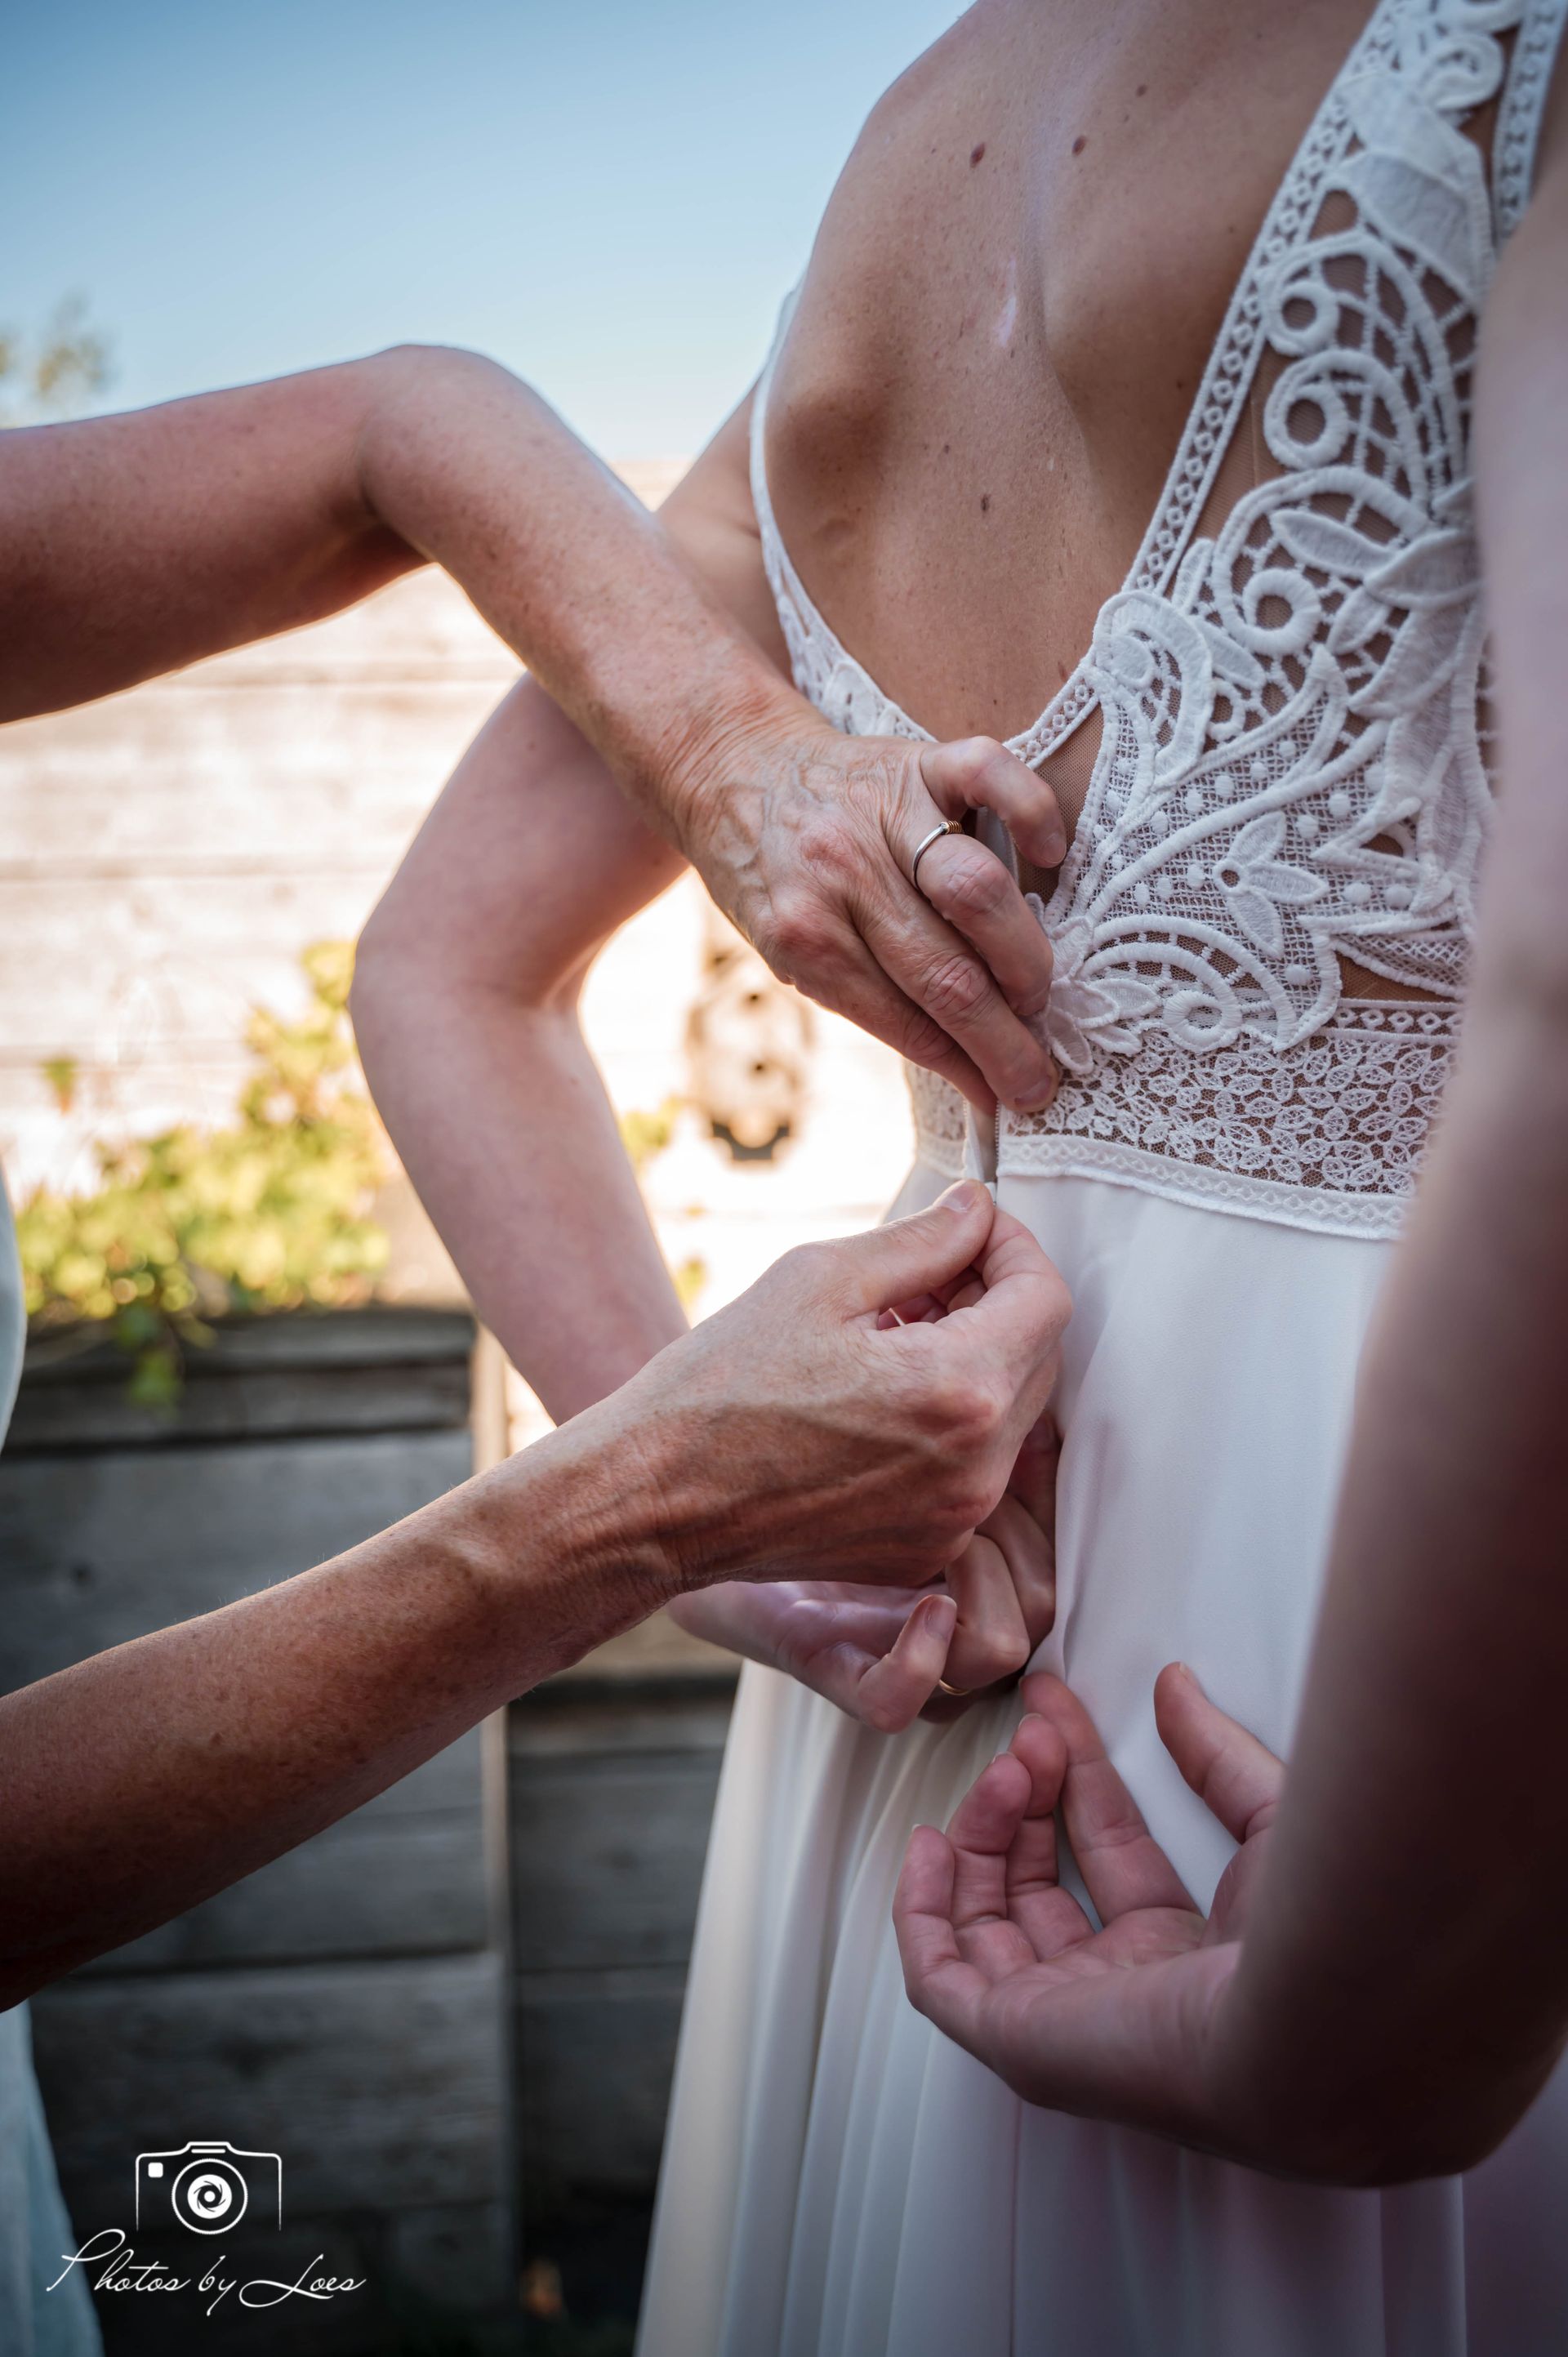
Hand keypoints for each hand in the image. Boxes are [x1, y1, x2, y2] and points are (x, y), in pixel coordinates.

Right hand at [591, 1179, 1069, 1597]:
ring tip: (888, 1334)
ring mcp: (954, 1519)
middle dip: (994, 1303)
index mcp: (958, 1389)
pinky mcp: (924, 1550)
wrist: (655, 1499)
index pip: (1047, 1299)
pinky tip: (874, 1397)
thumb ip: (922, 1240)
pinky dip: (946, 1423)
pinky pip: (970, 1469)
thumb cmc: (720, 1386)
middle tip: (923, 1277)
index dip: (1014, 1249)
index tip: (972, 1230)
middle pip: (1037, 1358)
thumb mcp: (819, 1279)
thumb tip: (978, 1211)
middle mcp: (976, 1467)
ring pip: (1008, 1416)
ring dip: (971, 1360)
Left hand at [668, 712, 1064, 1116]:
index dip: (969, 1069)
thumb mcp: (789, 951)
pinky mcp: (916, 758)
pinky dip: (1031, 811)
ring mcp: (883, 813)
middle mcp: (842, 876)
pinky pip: (988, 773)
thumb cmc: (772, 875)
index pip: (907, 1024)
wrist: (730, 767)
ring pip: (975, 890)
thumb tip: (965, 1066)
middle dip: (1006, 1037)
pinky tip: (1050, 854)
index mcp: (805, 940)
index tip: (1011, 1098)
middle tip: (1040, 1067)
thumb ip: (868, 997)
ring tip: (1037, 991)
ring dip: (1022, 955)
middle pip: (948, 973)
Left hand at [674, 1413, 1057, 1729]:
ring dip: (988, 1581)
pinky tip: (924, 1601)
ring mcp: (890, 1644)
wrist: (681, 1484)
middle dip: (1022, 1530)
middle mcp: (941, 1606)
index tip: (1018, 1433)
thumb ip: (967, 1419)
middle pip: (1044, 1601)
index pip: (1059, 1545)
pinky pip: (897, 1700)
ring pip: (999, 1651)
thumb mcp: (894, 1416)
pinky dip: (920, 1660)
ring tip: (943, 1531)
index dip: (1051, 1496)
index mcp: (967, 1545)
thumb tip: (1045, 1407)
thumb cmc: (791, 1442)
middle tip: (969, 1472)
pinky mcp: (828, 1663)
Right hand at [893, 1666, 1281, 2155]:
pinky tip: (927, 1846)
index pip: (1105, 1849)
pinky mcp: (1018, 2039)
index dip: (1075, 1773)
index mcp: (1184, 1951)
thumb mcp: (1269, 1815)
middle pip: (1039, 1885)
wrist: (1300, 2016)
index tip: (1051, 1708)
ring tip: (1004, 1773)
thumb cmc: (1308, 1936)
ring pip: (987, 1924)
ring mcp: (1065, 2020)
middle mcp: (1121, 1990)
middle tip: (1030, 1739)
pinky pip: (940, 1981)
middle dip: (1026, 1799)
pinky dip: (920, 1913)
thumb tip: (1174, 1685)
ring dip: (982, 1836)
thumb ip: (1216, 1753)